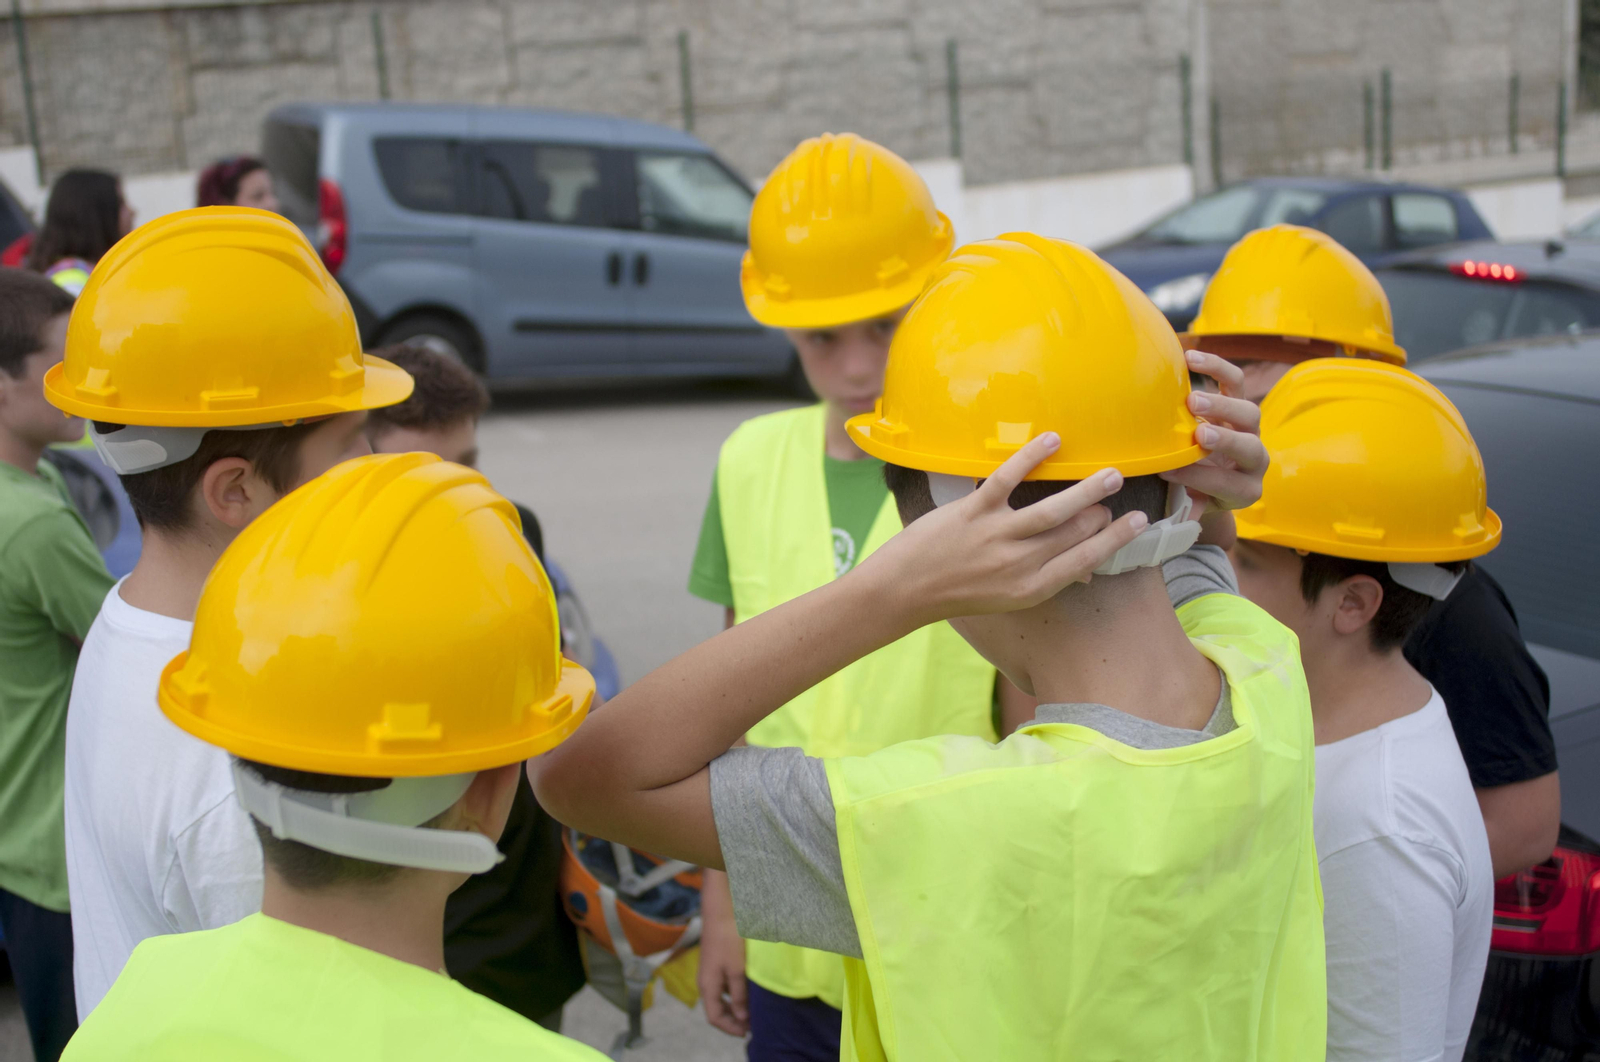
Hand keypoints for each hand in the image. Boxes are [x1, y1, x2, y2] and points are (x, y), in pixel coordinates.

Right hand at [697, 879, 748, 1037]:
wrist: (721, 910)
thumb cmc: (729, 939)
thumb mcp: (737, 969)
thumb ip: (739, 995)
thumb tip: (742, 1017)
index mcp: (707, 986)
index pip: (714, 1017)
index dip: (730, 1028)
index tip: (748, 1031)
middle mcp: (706, 982)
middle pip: (716, 1010)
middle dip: (733, 1020)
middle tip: (753, 1023)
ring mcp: (711, 972)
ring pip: (721, 998)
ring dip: (736, 1006)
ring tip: (754, 1009)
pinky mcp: (718, 963)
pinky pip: (725, 986)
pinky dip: (736, 993)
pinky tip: (749, 991)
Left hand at [864, 434, 1148, 624]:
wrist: (904, 591)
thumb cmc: (958, 592)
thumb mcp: (1007, 598)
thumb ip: (1044, 579)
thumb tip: (1086, 570)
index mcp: (1031, 588)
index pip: (1086, 560)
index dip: (1116, 540)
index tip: (1139, 522)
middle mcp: (1019, 565)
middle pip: (1074, 533)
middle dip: (1100, 511)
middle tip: (1113, 486)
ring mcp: (996, 538)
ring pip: (1052, 511)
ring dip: (1085, 489)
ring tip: (1110, 473)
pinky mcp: (972, 513)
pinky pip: (1007, 480)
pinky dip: (1030, 458)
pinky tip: (1052, 441)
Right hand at [1161, 349, 1268, 513]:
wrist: (1212, 476)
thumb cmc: (1195, 493)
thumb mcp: (1190, 504)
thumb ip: (1183, 504)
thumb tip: (1165, 512)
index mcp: (1244, 490)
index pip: (1226, 483)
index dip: (1199, 478)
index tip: (1168, 472)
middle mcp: (1255, 460)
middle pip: (1250, 447)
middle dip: (1225, 440)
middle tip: (1199, 433)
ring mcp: (1250, 430)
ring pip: (1249, 413)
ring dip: (1221, 405)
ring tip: (1192, 400)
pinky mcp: (1240, 403)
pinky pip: (1235, 381)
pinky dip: (1215, 367)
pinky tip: (1189, 357)